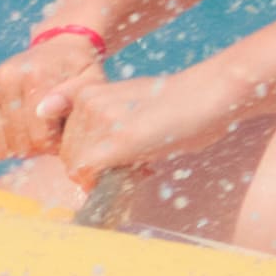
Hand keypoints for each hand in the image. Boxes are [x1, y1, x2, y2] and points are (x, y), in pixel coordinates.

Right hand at [0, 25, 108, 161]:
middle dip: (35, 149)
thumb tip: (44, 111)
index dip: (52, 147)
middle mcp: (6, 77)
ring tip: (31, 134)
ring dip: (15, 148)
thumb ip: (73, 97)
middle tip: (46, 136)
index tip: (61, 137)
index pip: (38, 139)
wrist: (58, 48)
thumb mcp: (89, 81)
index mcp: (35, 77)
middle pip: (17, 143)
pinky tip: (6, 140)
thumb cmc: (76, 71)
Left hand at [39, 59, 244, 199]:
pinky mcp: (117, 140)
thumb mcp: (129, 103)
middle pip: (68, 154)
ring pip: (76, 166)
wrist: (207, 95)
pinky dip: (102, 183)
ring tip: (142, 163)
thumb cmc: (176, 105)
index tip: (113, 157)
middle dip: (95, 168)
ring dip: (103, 176)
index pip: (67, 139)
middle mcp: (88, 103)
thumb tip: (85, 157)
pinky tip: (137, 171)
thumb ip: (102, 123)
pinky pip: (87, 172)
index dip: (87, 155)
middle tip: (134, 163)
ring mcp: (101, 120)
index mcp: (88, 92)